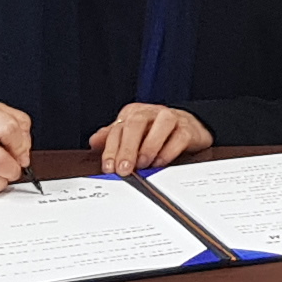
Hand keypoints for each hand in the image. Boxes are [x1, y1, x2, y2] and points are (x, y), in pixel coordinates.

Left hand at [93, 101, 212, 175]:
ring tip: (143, 164)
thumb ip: (113, 138)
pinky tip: (159, 162)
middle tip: (124, 169)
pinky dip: (168, 151)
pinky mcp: (187, 129)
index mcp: (134, 113)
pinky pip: (179, 137)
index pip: (118, 129)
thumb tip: (94, 142)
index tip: (109, 167)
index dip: (111, 149)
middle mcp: (151, 112)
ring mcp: (171, 118)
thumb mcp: (131, 134)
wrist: (188, 128)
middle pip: (136, 124)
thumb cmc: (155, 132)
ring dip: (150, 146)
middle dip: (128, 148)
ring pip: (161, 124)